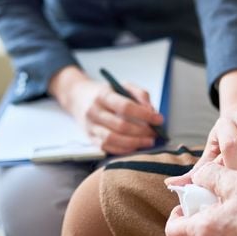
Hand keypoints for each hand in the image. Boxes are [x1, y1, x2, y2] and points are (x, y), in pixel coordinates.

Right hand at [49, 66, 163, 154]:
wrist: (77, 97)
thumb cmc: (105, 92)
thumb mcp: (122, 85)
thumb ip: (140, 94)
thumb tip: (152, 111)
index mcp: (103, 95)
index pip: (125, 107)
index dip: (144, 115)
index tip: (159, 119)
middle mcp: (94, 111)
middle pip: (120, 126)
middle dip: (142, 132)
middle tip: (155, 133)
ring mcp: (90, 126)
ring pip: (113, 139)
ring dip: (134, 143)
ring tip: (148, 142)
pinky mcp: (90, 138)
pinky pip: (108, 148)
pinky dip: (124, 150)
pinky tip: (135, 146)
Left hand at [165, 162, 236, 235]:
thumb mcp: (234, 180)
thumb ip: (209, 175)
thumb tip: (198, 176)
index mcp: (205, 230)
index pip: (173, 231)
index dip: (177, 216)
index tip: (190, 204)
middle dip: (200, 221)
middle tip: (215, 204)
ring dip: (217, 231)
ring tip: (233, 212)